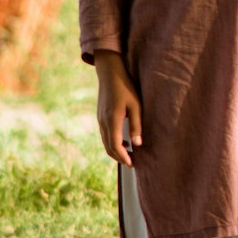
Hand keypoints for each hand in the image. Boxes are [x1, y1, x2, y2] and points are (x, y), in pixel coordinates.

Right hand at [93, 50, 142, 165]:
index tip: (132, 164)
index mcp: (112, 120)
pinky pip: (104, 135)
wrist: (110, 73)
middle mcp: (103, 122)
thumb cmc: (126, 87)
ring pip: (105, 142)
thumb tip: (138, 144)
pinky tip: (124, 141)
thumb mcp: (136, 105)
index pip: (115, 146)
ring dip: (116, 151)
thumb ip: (137, 125)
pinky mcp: (100, 117)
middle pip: (108, 148)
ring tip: (130, 154)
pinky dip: (112, 142)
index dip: (123, 157)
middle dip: (120, 158)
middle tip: (132, 163)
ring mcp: (100, 120)